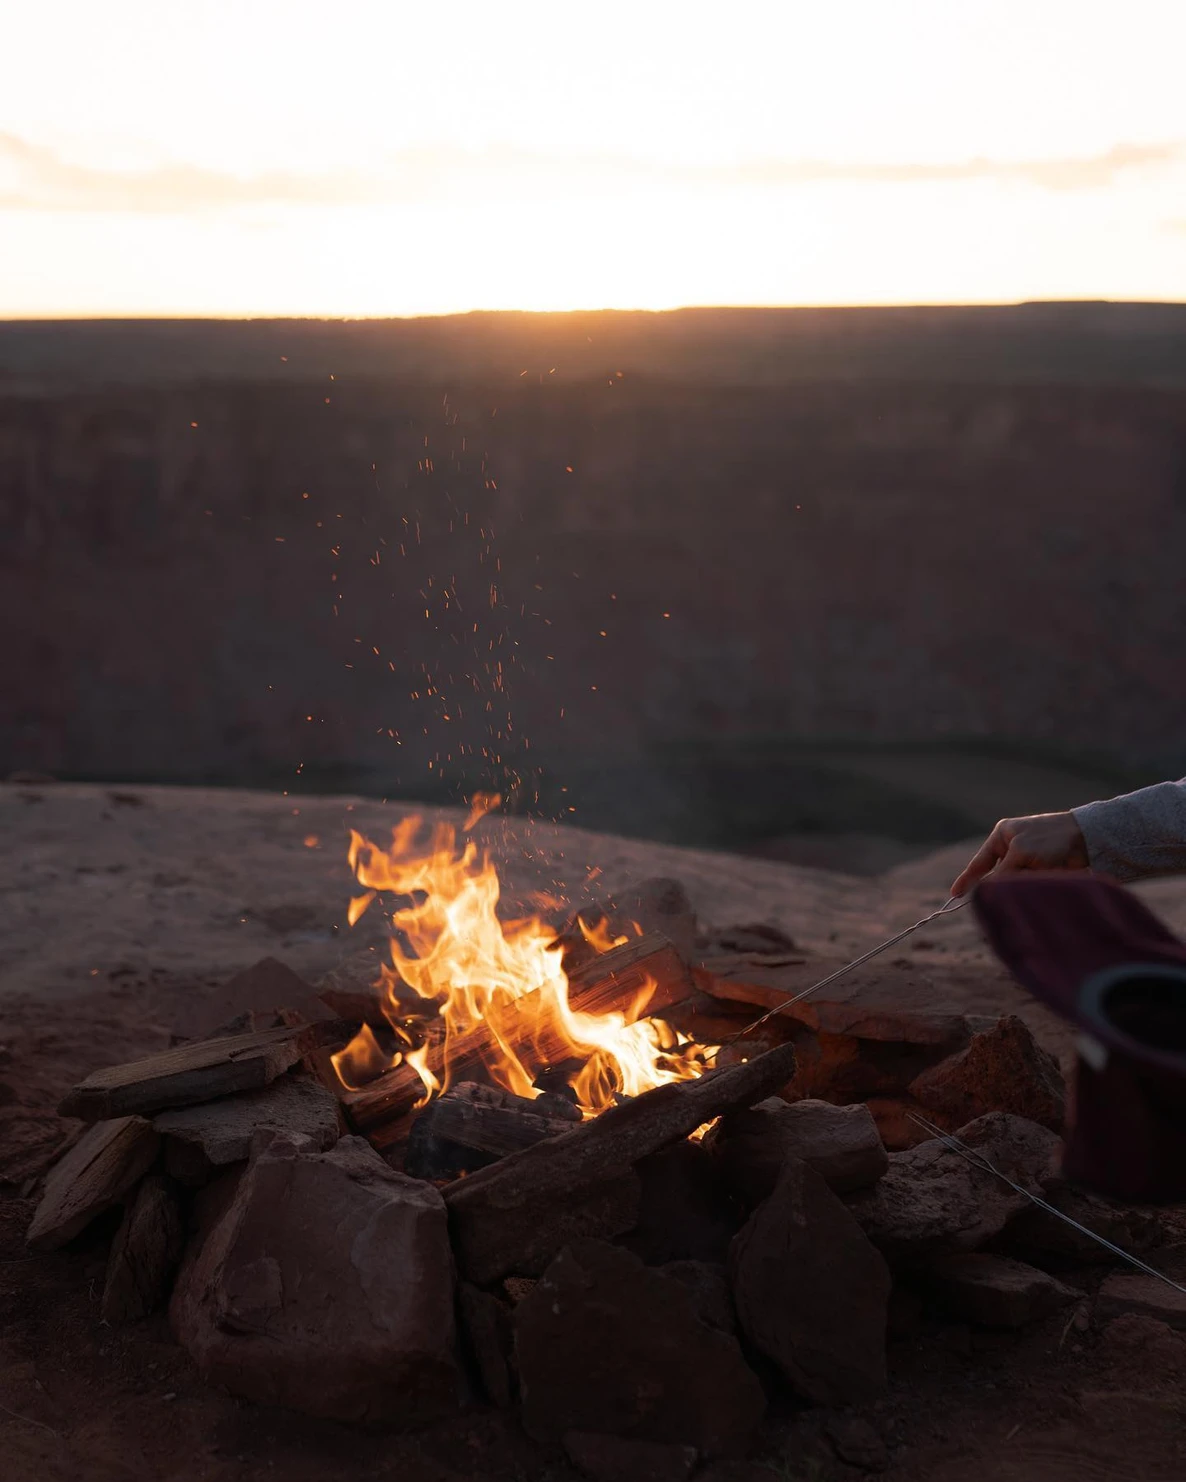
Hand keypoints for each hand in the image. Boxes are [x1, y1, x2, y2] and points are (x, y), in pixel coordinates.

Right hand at [951, 811, 1088, 896]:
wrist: (1086, 838)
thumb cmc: (1050, 838)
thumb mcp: (1020, 853)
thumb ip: (1003, 873)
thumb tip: (991, 892)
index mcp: (1003, 836)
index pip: (980, 861)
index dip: (967, 879)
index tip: (954, 895)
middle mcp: (1013, 847)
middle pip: (997, 875)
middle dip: (998, 888)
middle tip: (991, 903)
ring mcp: (1028, 860)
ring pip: (1014, 883)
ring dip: (1018, 889)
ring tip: (1028, 886)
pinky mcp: (1043, 872)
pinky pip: (1029, 887)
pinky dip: (1031, 891)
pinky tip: (1038, 890)